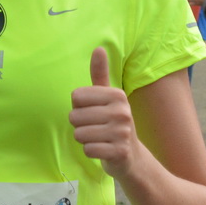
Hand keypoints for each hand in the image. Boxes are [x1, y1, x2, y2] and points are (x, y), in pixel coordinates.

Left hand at [70, 47, 136, 176]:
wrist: (131, 156)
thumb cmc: (113, 122)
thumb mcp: (107, 97)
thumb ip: (100, 74)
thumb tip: (98, 48)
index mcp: (117, 95)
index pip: (75, 97)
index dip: (79, 107)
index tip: (94, 112)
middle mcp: (122, 111)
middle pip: (74, 117)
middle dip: (80, 125)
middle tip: (96, 128)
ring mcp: (122, 133)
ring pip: (79, 134)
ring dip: (84, 139)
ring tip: (99, 138)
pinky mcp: (119, 152)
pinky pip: (88, 149)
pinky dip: (91, 151)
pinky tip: (102, 149)